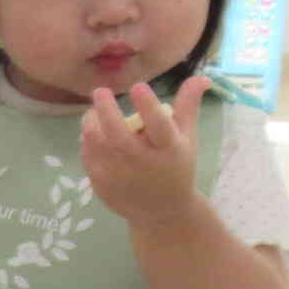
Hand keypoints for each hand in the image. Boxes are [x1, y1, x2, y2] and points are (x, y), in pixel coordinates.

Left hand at [79, 75, 209, 227]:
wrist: (160, 211)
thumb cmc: (176, 167)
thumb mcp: (187, 138)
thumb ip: (188, 106)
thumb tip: (201, 77)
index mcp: (167, 150)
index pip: (159, 126)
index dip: (148, 106)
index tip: (138, 86)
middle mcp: (141, 164)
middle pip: (118, 135)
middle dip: (106, 110)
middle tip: (100, 90)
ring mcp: (118, 176)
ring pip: (96, 143)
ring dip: (91, 122)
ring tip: (94, 112)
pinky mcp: (101, 184)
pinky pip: (87, 156)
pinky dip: (87, 140)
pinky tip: (93, 132)